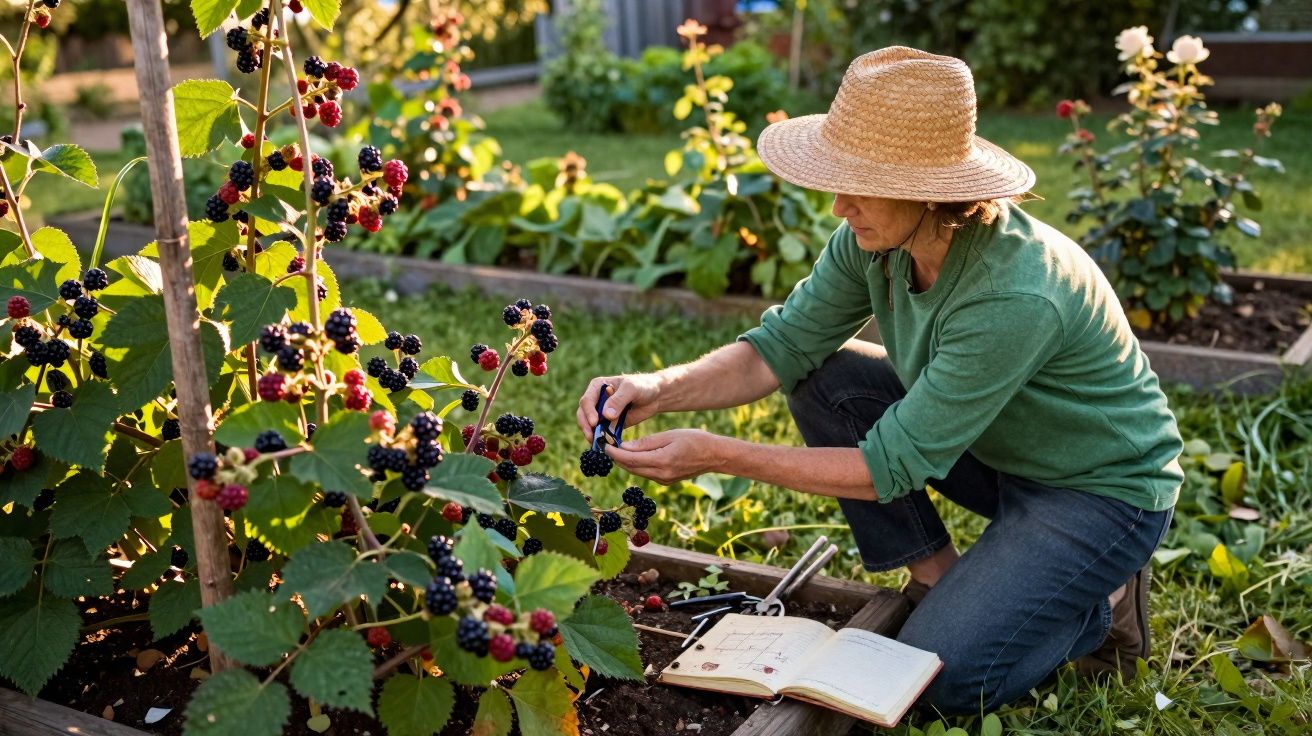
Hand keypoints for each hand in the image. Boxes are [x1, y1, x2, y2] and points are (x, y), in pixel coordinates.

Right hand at [576, 373, 663, 441]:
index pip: (587, 401)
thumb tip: (606, 415)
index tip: (595, 423)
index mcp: (597, 387)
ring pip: (590, 425)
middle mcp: (596, 399)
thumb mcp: (631, 388)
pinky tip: (605, 445)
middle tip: (591, 437)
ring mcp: (602, 413)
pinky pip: (602, 432)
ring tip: (596, 443)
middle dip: (586, 426)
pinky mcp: (610, 424)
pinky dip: (602, 439)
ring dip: (592, 434)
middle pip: (583, 414)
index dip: (588, 412)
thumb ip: (618, 400)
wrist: (655, 396)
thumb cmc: (642, 386)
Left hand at [605, 429, 726, 485]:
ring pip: (637, 472)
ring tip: (615, 450)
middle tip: (605, 447)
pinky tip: (632, 456)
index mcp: (661, 461)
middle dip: (616, 458)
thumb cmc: (695, 440)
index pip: (630, 458)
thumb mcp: (670, 435)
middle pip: (631, 468)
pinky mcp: (666, 481)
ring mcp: (664, 480)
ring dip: (625, 462)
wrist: (715, 456)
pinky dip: (636, 465)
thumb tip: (624, 446)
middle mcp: (661, 474)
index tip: (603, 445)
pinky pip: (646, 473)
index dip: (614, 453)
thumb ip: (646, 442)